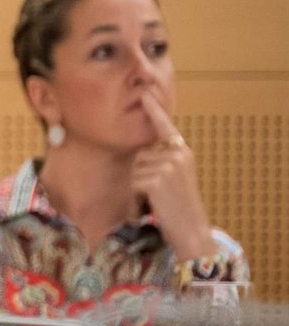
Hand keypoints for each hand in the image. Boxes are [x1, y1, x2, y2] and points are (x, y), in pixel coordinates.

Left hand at [131, 92, 214, 260]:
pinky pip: (134, 182)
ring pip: (135, 169)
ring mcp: (168, 166)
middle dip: (139, 175)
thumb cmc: (178, 206)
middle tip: (158, 194)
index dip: (154, 111)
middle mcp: (178, 155)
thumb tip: (140, 152)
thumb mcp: (174, 177)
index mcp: (182, 152)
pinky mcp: (157, 180)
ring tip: (157, 200)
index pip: (165, 128)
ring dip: (138, 186)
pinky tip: (153, 205)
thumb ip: (161, 160)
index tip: (145, 94)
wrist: (192, 231)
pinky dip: (137, 195)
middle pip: (139, 155)